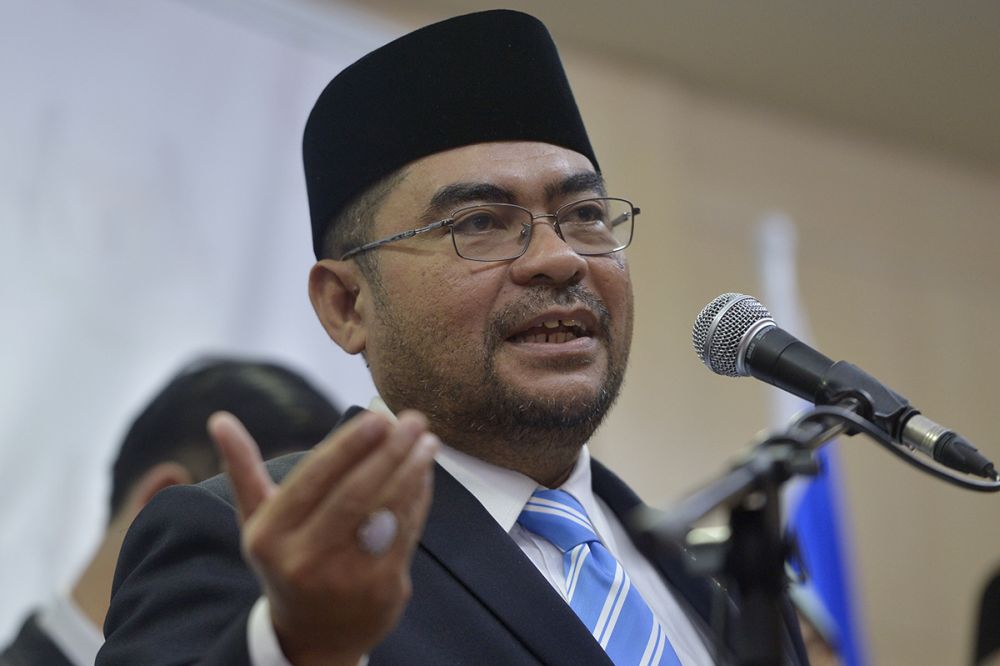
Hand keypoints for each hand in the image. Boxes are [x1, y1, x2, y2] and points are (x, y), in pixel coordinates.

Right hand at [209, 409, 437, 665]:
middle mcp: (304, 559)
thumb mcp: (257, 521)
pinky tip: (425, 473)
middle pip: (354, 493)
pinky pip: (406, 532)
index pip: (313, 479)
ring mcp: (346, 578)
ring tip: (427, 441)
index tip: (378, 417)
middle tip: (412, 420)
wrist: (313, 637)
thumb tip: (220, 420)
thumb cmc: (287, 560)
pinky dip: (419, 498)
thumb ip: (243, 469)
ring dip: (412, 471)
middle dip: (388, 452)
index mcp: (270, 535)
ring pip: (386, 512)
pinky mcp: (382, 589)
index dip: (349, 446)